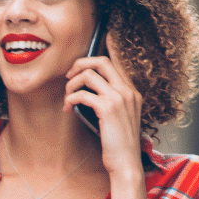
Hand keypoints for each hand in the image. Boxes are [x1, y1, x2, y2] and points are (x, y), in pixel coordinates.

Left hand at [64, 32, 143, 179]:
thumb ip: (107, 102)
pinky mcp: (109, 109)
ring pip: (90, 75)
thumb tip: (86, 93)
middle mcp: (128, 91)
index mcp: (132, 91)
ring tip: (67, 99)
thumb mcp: (115, 119)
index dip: (110, 47)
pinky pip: (83, 93)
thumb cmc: (116, 144)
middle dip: (80, 64)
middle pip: (102, 61)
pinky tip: (68, 109)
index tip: (105, 35)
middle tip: (68, 76)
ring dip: (72, 84)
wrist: (125, 163)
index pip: (119, 62)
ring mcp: (120, 98)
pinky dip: (71, 99)